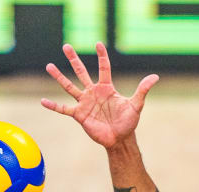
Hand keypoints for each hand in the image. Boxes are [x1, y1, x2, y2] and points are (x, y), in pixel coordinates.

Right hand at [41, 43, 158, 149]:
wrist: (119, 140)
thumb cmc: (128, 122)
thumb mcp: (136, 105)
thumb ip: (142, 90)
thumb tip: (155, 77)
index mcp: (106, 88)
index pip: (104, 67)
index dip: (102, 56)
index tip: (98, 44)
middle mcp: (93, 93)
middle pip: (82, 72)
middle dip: (74, 59)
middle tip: (66, 46)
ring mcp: (85, 103)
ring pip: (69, 86)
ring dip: (59, 77)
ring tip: (49, 66)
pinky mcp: (79, 115)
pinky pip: (64, 109)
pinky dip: (53, 106)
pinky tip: (43, 101)